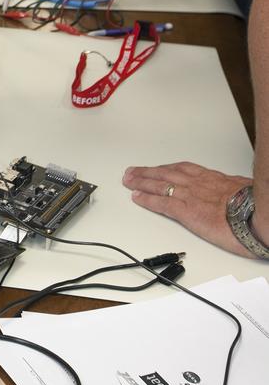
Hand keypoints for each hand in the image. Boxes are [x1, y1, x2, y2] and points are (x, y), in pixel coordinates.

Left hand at [122, 161, 254, 255]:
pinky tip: (137, 198)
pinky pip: (162, 204)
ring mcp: (191, 196)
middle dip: (149, 172)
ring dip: (142, 182)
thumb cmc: (257, 206)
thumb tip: (239, 195)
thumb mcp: (245, 190)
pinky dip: (147, 200)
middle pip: (167, 173)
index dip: (168, 168)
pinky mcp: (187, 212)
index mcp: (213, 179)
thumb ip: (235, 191)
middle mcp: (198, 183)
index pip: (184, 170)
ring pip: (160, 185)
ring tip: (129, 180)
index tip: (159, 168)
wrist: (258, 216)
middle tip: (134, 171)